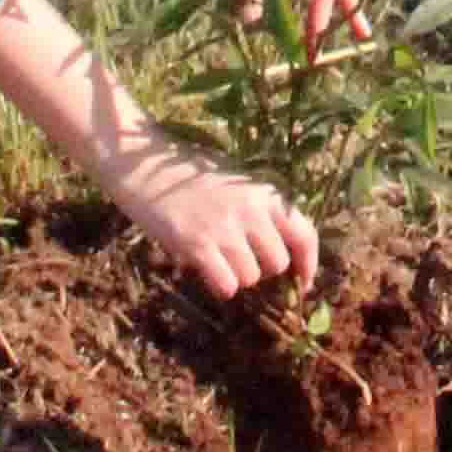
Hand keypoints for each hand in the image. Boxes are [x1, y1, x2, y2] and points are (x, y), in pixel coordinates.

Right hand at [114, 153, 320, 298]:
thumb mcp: (235, 183)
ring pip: (251, 277)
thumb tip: (280, 255)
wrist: (144, 165)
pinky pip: (227, 285)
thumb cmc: (189, 175)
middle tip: (241, 261)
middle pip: (277, 263)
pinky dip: (220, 286)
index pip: (304, 234)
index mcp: (264, 192)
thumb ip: (258, 211)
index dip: (308, 265)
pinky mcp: (198, 243)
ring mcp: (225, 227)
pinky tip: (206, 272)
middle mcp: (251, 209)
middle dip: (261, 270)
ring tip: (217, 259)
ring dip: (236, 277)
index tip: (303, 284)